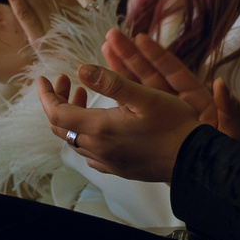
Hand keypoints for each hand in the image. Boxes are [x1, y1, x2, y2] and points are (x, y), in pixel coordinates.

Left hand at [35, 54, 206, 180]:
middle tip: (66, 82)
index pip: (56, 113)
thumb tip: (80, 70)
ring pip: (74, 141)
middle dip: (58, 102)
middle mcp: (98, 149)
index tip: (45, 78)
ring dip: (72, 118)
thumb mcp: (145, 96)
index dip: (46, 95)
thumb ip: (111, 82)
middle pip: (61, 128)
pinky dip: (84, 135)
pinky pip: (89, 153)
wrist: (194, 160)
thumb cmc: (174, 126)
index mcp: (99, 129)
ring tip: (83, 97)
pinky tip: (99, 125)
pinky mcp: (118, 169)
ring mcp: (108, 162)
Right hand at [105, 32, 239, 140]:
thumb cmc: (224, 153)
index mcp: (196, 100)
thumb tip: (221, 84)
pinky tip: (101, 86)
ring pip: (138, 91)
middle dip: (131, 56)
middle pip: (150, 76)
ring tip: (105, 50)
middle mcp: (177, 105)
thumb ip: (229, 110)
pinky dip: (119, 99)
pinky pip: (133, 112)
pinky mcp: (150, 132)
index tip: (140, 38)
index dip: (157, 55)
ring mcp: (161, 117)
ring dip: (121, 71)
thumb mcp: (230, 132)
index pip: (173, 72)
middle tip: (112, 36)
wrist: (211, 175)